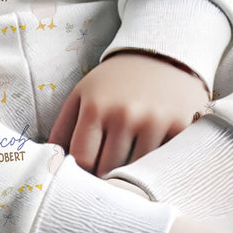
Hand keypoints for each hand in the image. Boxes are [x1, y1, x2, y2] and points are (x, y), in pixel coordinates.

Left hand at [48, 51, 210, 176]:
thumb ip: (63, 128)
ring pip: (137, 173)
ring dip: (133, 177)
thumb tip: (51, 165)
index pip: (83, 160)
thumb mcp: (82, 94)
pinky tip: (155, 163)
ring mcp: (155, 121)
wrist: (160, 54)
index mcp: (95, 107)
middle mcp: (125, 115)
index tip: (87, 175)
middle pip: (109, 170)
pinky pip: (165, 164)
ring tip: (130, 173)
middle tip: (108, 178)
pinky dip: (159, 169)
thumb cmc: (115, 80)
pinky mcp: (181, 127)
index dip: (83, 174)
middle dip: (106, 177)